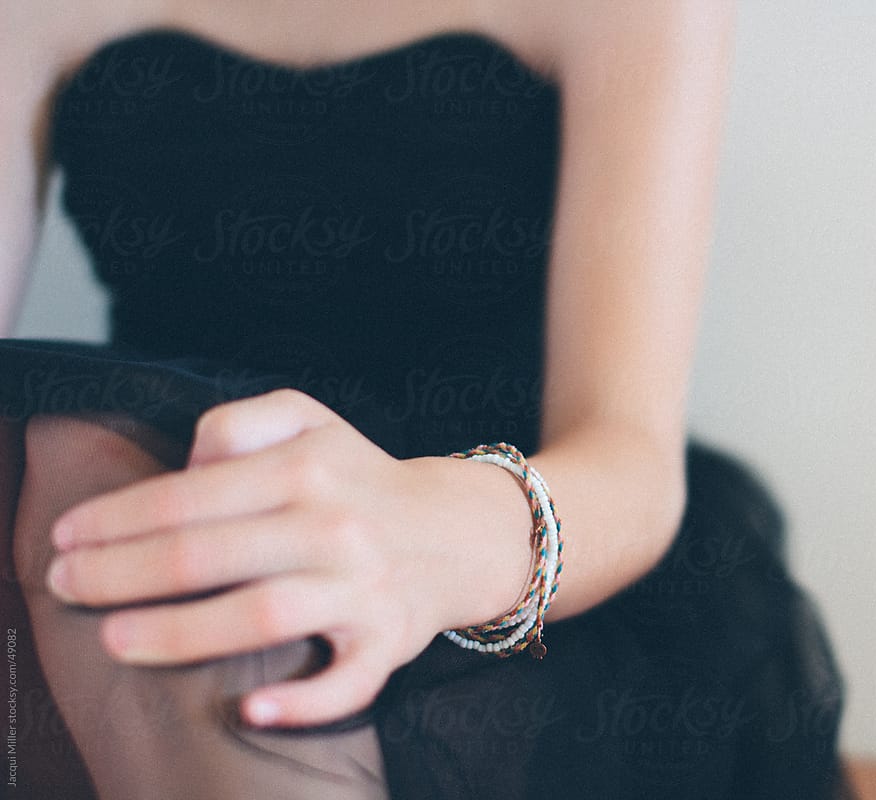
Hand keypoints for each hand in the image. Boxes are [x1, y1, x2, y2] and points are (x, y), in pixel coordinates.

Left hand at [43, 389, 529, 726]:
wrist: (458, 529)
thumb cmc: (361, 478)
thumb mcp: (310, 419)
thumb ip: (240, 422)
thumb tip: (183, 464)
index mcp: (306, 465)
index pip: (188, 494)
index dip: (114, 518)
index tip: (66, 538)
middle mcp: (335, 523)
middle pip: (207, 554)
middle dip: (118, 574)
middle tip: (65, 589)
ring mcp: (364, 586)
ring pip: (261, 615)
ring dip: (180, 633)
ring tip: (118, 640)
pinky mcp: (391, 639)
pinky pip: (348, 680)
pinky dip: (304, 701)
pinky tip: (254, 708)